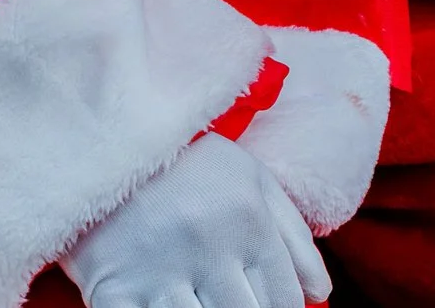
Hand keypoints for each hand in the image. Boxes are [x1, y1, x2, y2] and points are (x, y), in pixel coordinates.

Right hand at [60, 134, 330, 307]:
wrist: (112, 143)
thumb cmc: (194, 167)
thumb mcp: (255, 183)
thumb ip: (295, 238)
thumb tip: (322, 294)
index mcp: (249, 221)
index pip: (282, 299)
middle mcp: (209, 248)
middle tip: (238, 301)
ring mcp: (160, 272)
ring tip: (209, 302)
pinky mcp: (115, 291)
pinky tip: (176, 305)